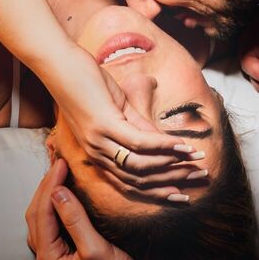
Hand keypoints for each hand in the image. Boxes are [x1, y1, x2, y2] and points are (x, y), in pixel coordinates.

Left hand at [27, 158, 150, 259]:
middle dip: (46, 186)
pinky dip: (54, 206)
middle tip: (59, 163)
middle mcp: (46, 259)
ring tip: (59, 174)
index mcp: (49, 258)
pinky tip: (64, 196)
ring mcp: (55, 258)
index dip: (50, 185)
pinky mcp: (65, 256)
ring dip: (47, 195)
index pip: (41, 213)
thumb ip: (75, 221)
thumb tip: (57, 193)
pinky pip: (51, 226)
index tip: (62, 163)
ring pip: (41, 220)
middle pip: (36, 215)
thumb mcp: (96, 249)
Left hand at [54, 50, 199, 199]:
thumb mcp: (117, 109)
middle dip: (173, 180)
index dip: (159, 190)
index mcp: (98, 155)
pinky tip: (180, 144)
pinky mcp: (103, 126)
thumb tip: (163, 142)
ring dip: (172, 164)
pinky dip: (163, 145)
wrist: (59, 65)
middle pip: (140, 179)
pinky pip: (139, 141)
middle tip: (199, 178)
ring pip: (141, 165)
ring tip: (196, 159)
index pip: (131, 183)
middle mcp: (97, 155)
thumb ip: (139, 127)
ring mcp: (99, 142)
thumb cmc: (86, 83)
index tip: (183, 194)